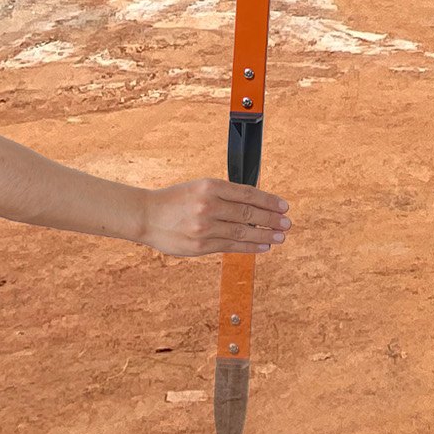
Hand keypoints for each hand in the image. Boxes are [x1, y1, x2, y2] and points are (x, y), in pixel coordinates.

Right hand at [141, 179, 291, 256]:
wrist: (146, 215)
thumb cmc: (174, 200)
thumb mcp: (199, 187)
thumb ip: (223, 195)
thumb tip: (254, 204)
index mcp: (210, 186)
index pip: (248, 194)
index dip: (269, 201)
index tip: (284, 206)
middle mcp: (209, 205)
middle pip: (249, 214)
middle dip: (271, 219)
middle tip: (287, 223)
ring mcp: (205, 227)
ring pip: (242, 232)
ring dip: (265, 235)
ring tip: (280, 236)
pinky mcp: (201, 246)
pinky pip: (231, 246)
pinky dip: (249, 247)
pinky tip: (263, 247)